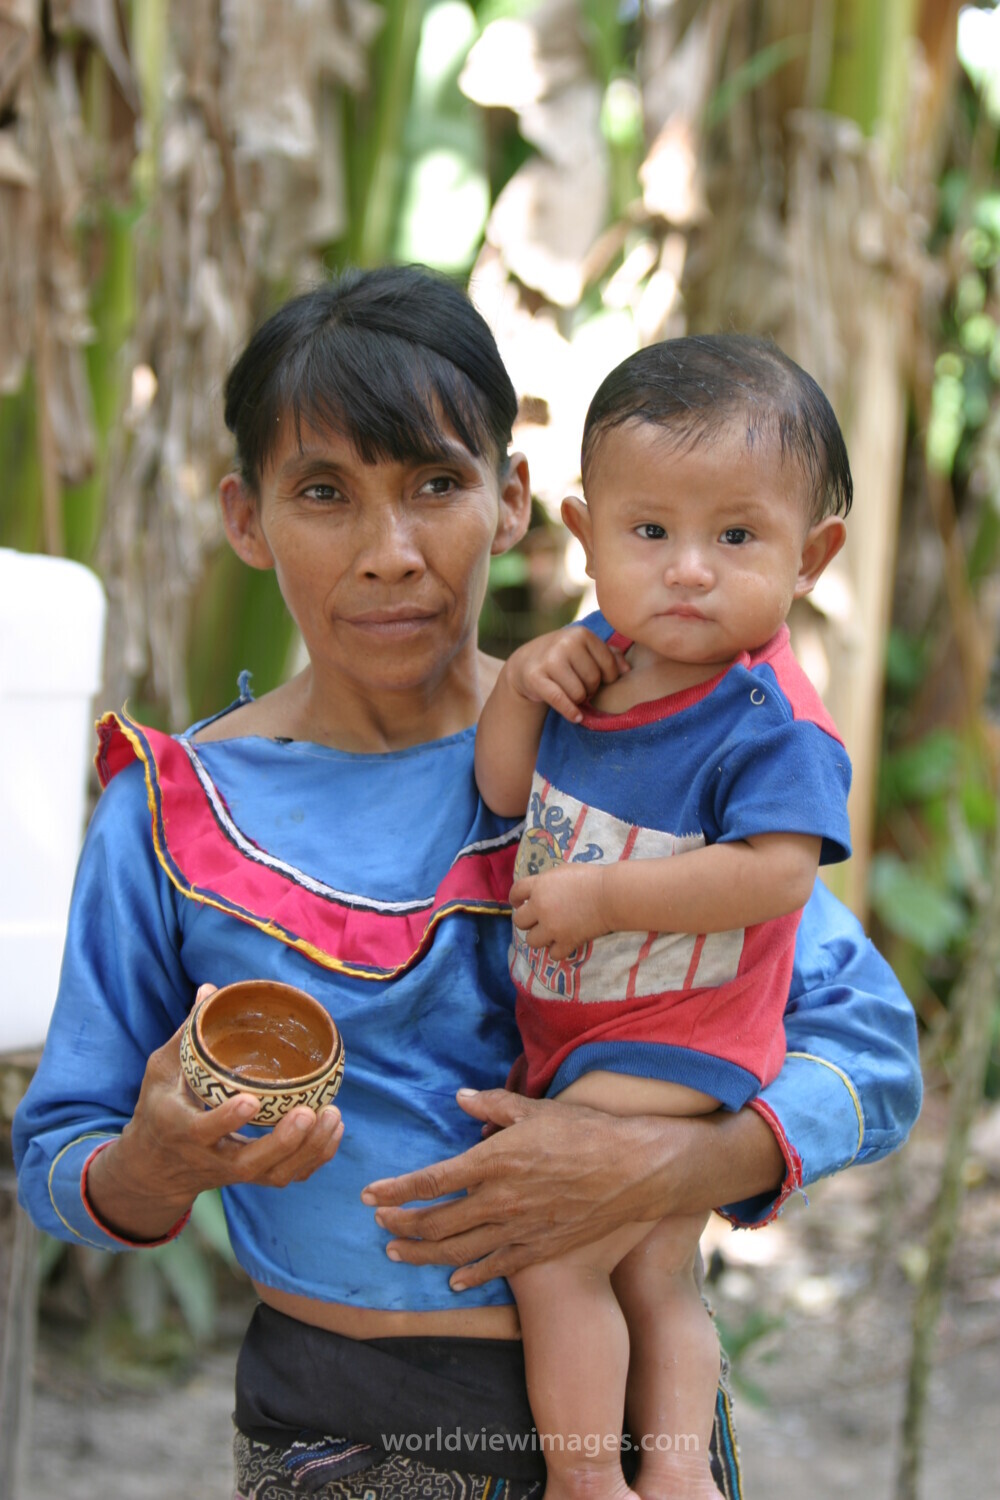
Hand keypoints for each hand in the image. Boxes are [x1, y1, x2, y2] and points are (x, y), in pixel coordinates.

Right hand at [86, 984, 344, 1240]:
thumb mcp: (161, 1071)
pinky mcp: (252, 1177)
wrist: (154, 1168)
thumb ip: (187, 1035)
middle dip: (283, 1142)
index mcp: (181, 1129)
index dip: (226, 1119)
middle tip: (308, 1112)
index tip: (251, 1100)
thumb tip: (210, 990)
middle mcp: (210, 1157)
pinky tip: (333, 1129)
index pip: (203, 1130)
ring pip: (274, 1175)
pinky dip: (315, 1158)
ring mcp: (233, 1172)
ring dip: (308, 1149)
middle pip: (249, 1164)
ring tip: (333, 1115)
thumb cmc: (160, 1108)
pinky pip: (288, 1176)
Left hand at [361, 1088, 774, 1289]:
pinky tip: (454, 1280)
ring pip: (459, 1251)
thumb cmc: (587, 1131)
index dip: (397, 1191)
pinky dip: (471, 1275)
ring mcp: (521, 1229)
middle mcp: (501, 1200)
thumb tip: (460, 1097)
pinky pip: (498, 1268)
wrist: (636, 1169)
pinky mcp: (542, 1248)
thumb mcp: (537, 1108)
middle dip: (401, 1225)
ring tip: (396, 1252)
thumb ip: (493, 1105)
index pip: (432, 1180)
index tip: (370, 1195)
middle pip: (437, 1222)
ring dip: (423, 1254)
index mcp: (495, 1160)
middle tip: (379, 1224)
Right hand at [504, 628, 627, 722]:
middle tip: (581, 688)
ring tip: (571, 694)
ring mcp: (549, 659)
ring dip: (578, 700)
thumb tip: (627, 670)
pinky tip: (576, 717)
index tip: (598, 680)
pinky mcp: (535, 677)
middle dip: (590, 689)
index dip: (607, 678)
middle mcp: (565, 642)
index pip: (609, 665)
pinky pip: (560, 701)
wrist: (526, 663)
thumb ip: (610, 656)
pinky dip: (571, 712)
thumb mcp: (586, 650)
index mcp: (582, 634)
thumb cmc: (564, 658)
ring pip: (578, 693)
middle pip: (593, 680)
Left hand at [511, 863, 611, 957]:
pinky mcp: (566, 941)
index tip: (519, 903)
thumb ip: (547, 883)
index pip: (515, 892)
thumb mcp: (563, 871)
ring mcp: (552, 926)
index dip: (515, 899)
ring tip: (551, 933)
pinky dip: (558, 950)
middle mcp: (541, 907)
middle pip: (519, 921)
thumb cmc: (591, 878)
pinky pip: (553, 954)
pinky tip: (565, 943)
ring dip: (540, 937)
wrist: (611, 895)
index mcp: (539, 886)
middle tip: (538, 920)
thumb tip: (540, 891)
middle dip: (527, 921)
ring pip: (531, 941)